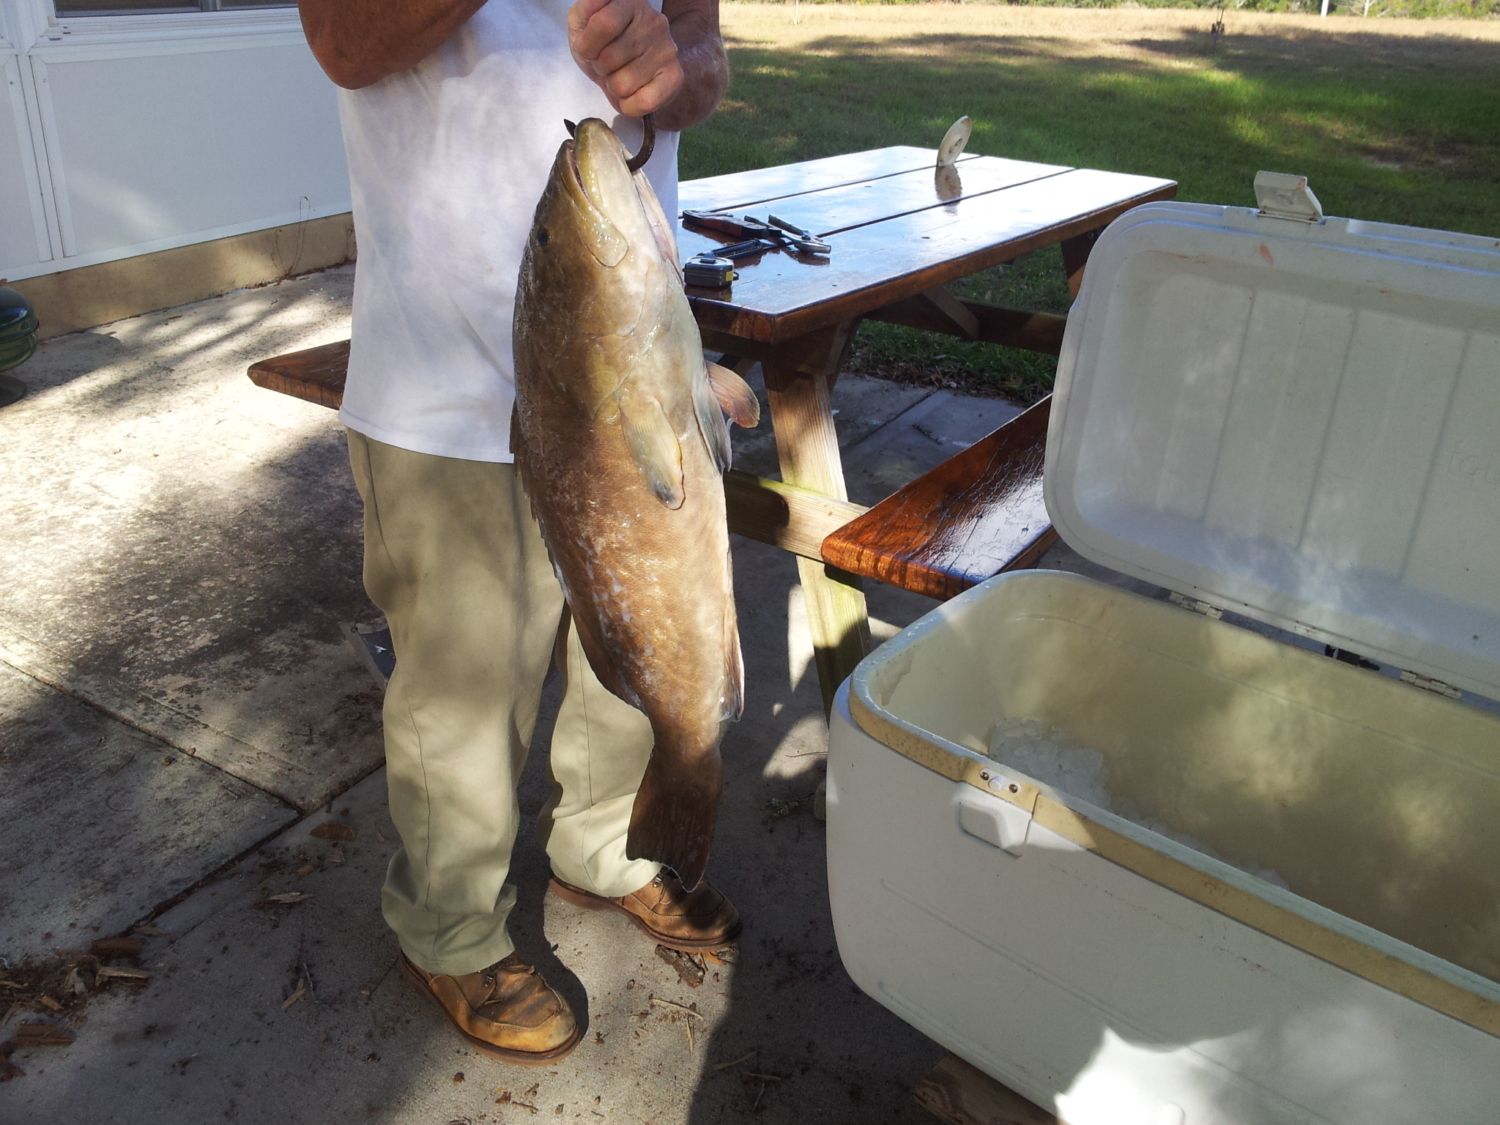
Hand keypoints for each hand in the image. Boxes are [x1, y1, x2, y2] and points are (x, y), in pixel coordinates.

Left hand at [568, 0, 684, 117]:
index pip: (604, 25)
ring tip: (620, 74)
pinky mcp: (675, 75)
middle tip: (607, 63)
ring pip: (622, 85)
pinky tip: (631, 92)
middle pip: (609, 59)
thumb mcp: (582, 22)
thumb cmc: (602, 42)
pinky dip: (629, 106)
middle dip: (600, 68)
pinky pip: (645, 102)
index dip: (587, 46)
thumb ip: (585, 13)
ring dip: (613, 86)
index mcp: (629, 2)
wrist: (630, 64)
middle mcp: (654, 21)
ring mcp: (667, 48)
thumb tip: (596, 5)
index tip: (588, 49)